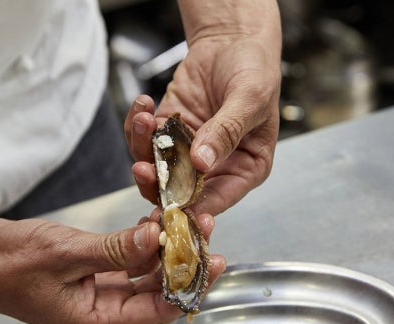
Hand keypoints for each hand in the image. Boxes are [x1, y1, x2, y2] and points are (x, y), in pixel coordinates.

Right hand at [0, 215, 224, 323]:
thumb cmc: (8, 261)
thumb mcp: (64, 253)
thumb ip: (114, 249)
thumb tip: (156, 238)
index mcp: (96, 319)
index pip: (158, 310)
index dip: (190, 285)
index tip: (217, 260)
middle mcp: (101, 310)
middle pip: (156, 291)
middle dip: (181, 261)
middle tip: (204, 230)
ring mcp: (95, 292)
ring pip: (142, 274)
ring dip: (162, 249)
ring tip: (184, 220)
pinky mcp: (89, 274)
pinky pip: (125, 262)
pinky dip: (141, 244)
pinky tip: (154, 224)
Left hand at [124, 15, 280, 216]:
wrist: (232, 41)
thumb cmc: (254, 70)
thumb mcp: (250, 99)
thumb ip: (227, 131)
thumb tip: (203, 162)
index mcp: (245, 167)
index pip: (218, 199)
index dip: (195, 210)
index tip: (172, 211)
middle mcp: (215, 166)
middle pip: (181, 191)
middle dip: (158, 184)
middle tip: (143, 169)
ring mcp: (188, 150)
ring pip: (158, 167)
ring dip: (143, 149)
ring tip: (145, 119)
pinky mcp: (168, 131)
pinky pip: (146, 140)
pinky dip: (139, 126)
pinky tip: (143, 104)